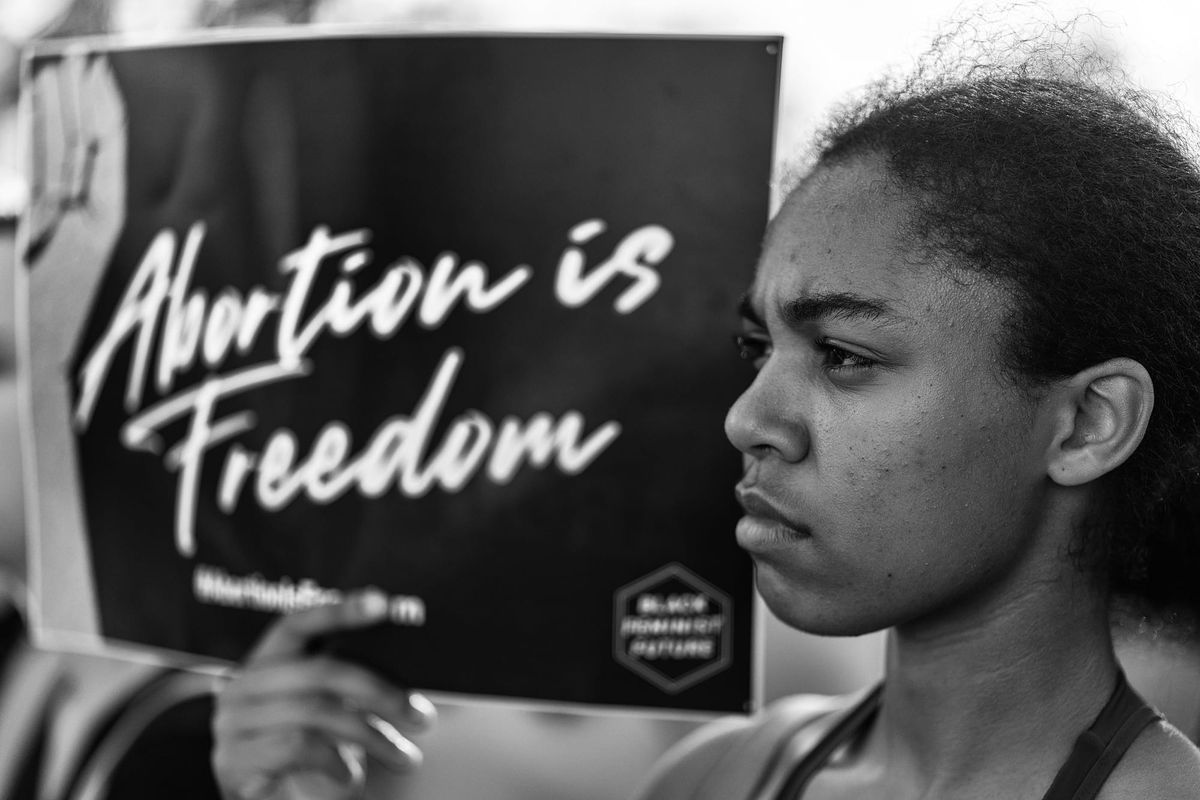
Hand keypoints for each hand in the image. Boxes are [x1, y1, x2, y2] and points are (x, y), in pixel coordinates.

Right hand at [212, 590, 434, 798]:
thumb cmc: (303, 751)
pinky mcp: (235, 759)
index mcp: (265, 662)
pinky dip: (335, 762)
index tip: (381, 603)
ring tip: (403, 756)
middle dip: (380, 693)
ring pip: (317, 713)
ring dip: (372, 737)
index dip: (338, 610)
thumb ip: (345, 683)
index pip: (297, 623)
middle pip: (321, 671)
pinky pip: (298, 746)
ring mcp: (234, 723)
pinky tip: (350, 775)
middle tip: (420, 717)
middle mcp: (243, 685)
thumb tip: (399, 671)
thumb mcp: (326, 709)